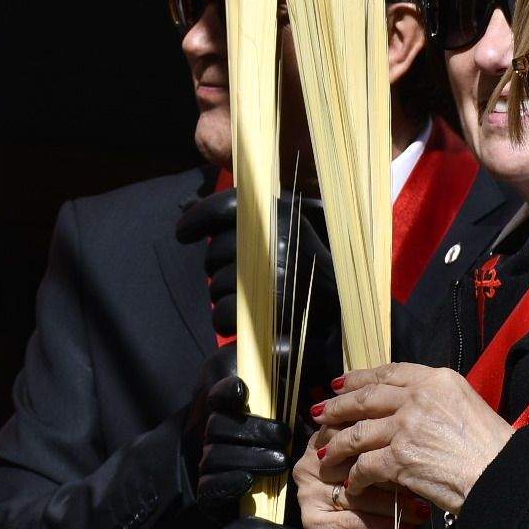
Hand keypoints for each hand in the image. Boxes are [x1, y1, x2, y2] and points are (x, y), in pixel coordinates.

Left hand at [174, 190, 335, 376]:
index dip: (197, 218)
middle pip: (215, 251)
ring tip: (248, 303)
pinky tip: (246, 322)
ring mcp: (274, 274)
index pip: (225, 206)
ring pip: (217, 286)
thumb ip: (245, 221)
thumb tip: (186, 207)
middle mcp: (276, 239)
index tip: (182, 233)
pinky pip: (225, 314)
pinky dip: (228, 321)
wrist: (347, 315)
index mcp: (281, 214)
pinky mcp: (271, 308)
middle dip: (218, 268)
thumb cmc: (311, 274)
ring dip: (224, 298)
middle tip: (239, 281)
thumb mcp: (287, 234)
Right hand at [179, 353, 288, 506]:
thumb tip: (288, 347)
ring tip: (282, 460)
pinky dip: (230, 483)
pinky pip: (211, 485)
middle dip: (254, 431)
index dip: (227, 390)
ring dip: (251, 458)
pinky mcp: (205, 487)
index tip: (242, 389)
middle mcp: (204, 423)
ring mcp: (201, 455)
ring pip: (218, 456)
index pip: (216, 390)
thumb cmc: (253, 413)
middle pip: (220, 426)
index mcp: (215, 393)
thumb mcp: (261, 381)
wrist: (210, 453)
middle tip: (284, 434)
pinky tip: (250, 481)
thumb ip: (275, 364)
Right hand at [294, 435, 417, 528]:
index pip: (351, 433)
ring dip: (394, 505)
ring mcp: (307, 495)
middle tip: (422, 485)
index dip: (382, 443)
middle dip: (392, 477)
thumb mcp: (373, 468)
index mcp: (320, 444)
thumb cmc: (369, 504)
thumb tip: (411, 438)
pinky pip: (354, 522)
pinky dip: (383, 528)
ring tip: (420, 511)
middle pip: (355, 466)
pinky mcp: (313, 524)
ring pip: (358, 496)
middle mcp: (309, 466)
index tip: (412, 452)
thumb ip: (378, 448)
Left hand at [315, 363, 514, 513]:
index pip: (389, 373)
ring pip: (357, 432)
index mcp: (437, 379)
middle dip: (337, 407)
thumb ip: (436, 401)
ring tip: (323, 453)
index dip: (360, 378)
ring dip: (337, 445)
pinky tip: (350, 484)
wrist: (504, 477)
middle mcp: (419, 397)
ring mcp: (407, 426)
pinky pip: (365, 465)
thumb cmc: (494, 449)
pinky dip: (354, 476)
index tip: (340, 384)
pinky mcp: (400, 457)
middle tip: (318, 413)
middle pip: (365, 398)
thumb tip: (410, 406)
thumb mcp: (467, 406)